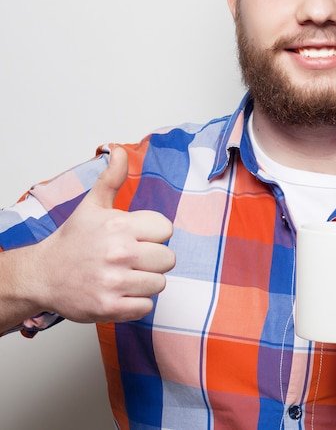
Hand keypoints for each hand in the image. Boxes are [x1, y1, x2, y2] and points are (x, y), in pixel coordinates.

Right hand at [30, 146, 175, 322]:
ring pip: (159, 283)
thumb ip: (112, 178)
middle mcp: (119, 252)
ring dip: (146, 282)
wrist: (43, 274)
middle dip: (153, 259)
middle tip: (132, 259)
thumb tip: (119, 150)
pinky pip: (146, 307)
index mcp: (120, 225)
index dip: (154, 235)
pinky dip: (136, 303)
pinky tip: (120, 292)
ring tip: (125, 275)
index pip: (167, 230)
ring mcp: (114, 282)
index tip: (137, 237)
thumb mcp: (93, 205)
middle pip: (168, 259)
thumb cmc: (73, 240)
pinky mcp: (109, 307)